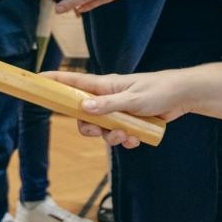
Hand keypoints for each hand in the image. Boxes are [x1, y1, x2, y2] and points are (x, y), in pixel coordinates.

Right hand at [45, 68, 188, 145]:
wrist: (183, 96)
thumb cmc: (158, 90)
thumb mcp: (133, 99)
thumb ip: (108, 105)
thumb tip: (83, 107)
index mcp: (105, 86)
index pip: (74, 81)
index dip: (55, 81)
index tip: (38, 81)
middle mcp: (108, 98)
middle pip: (84, 115)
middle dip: (90, 128)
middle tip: (102, 131)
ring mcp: (118, 110)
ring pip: (102, 129)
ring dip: (112, 137)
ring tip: (128, 135)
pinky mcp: (130, 122)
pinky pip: (119, 136)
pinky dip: (126, 140)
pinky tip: (137, 139)